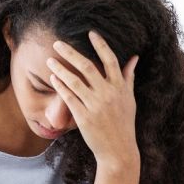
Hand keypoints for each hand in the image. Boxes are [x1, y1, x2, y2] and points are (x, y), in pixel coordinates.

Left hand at [47, 31, 138, 165]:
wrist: (118, 150)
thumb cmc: (124, 123)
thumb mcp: (129, 99)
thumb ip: (128, 77)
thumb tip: (134, 58)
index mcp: (120, 87)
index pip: (110, 60)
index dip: (100, 45)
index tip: (90, 33)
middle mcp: (108, 94)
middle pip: (87, 66)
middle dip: (70, 53)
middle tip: (57, 43)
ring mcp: (95, 105)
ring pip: (74, 81)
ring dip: (60, 68)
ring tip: (49, 60)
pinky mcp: (84, 117)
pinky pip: (68, 97)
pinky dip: (60, 86)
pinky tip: (53, 78)